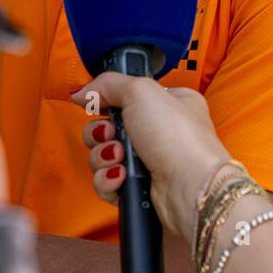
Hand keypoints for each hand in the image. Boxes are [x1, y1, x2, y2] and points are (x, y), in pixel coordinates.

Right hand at [71, 72, 230, 243]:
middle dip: (101, 133)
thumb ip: (108, 84)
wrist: (189, 188)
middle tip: (111, 134)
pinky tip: (121, 178)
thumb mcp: (141, 91)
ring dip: (104, 157)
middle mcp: (158, 132)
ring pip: (104, 156)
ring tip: (120, 159)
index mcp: (167, 103)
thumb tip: (83, 92)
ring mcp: (148, 161)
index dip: (106, 102)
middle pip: (107, 127)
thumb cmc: (179, 138)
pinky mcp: (140, 188)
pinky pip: (108, 182)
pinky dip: (108, 181)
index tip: (99, 105)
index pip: (124, 97)